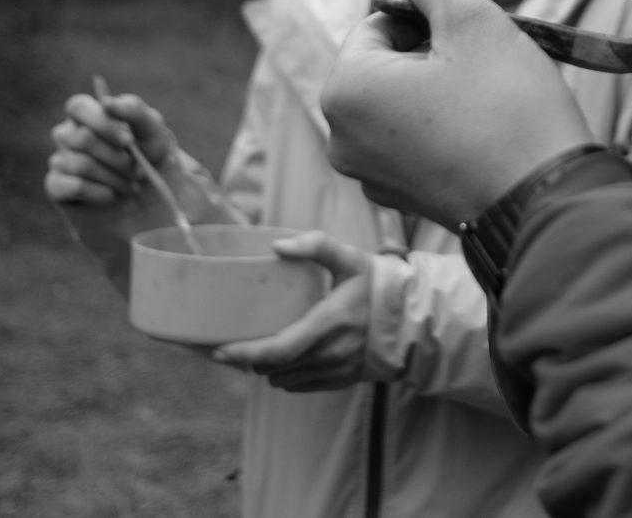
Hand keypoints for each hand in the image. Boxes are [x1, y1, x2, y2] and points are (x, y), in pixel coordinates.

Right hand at [44, 90, 177, 205]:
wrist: (147, 191)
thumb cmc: (146, 151)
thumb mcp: (150, 129)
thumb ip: (132, 110)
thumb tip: (107, 103)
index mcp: (87, 113)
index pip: (78, 107)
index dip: (103, 123)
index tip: (129, 141)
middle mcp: (67, 134)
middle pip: (82, 139)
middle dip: (117, 157)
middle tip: (137, 170)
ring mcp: (59, 160)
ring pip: (80, 165)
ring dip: (114, 177)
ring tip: (131, 185)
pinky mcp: (56, 186)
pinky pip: (74, 186)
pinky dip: (101, 193)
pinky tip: (112, 195)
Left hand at [210, 231, 374, 390]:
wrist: (411, 318)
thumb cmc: (377, 285)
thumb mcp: (350, 258)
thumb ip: (316, 246)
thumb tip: (277, 247)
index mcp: (327, 323)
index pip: (277, 350)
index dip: (244, 353)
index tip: (219, 350)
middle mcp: (330, 353)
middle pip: (273, 369)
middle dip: (250, 359)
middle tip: (237, 343)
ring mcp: (336, 371)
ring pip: (284, 380)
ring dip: (269, 368)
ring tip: (264, 348)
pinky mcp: (342, 380)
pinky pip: (301, 386)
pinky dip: (288, 376)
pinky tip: (287, 359)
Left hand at [320, 0, 593, 225]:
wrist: (545, 201)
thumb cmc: (507, 109)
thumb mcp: (475, 19)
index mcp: (345, 90)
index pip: (380, 24)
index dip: (430, 18)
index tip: (473, 36)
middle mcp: (343, 139)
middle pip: (390, 66)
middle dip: (436, 56)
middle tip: (485, 67)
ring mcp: (372, 177)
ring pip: (406, 105)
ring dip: (443, 91)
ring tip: (490, 101)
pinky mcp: (405, 202)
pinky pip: (419, 145)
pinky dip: (448, 131)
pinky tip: (487, 136)